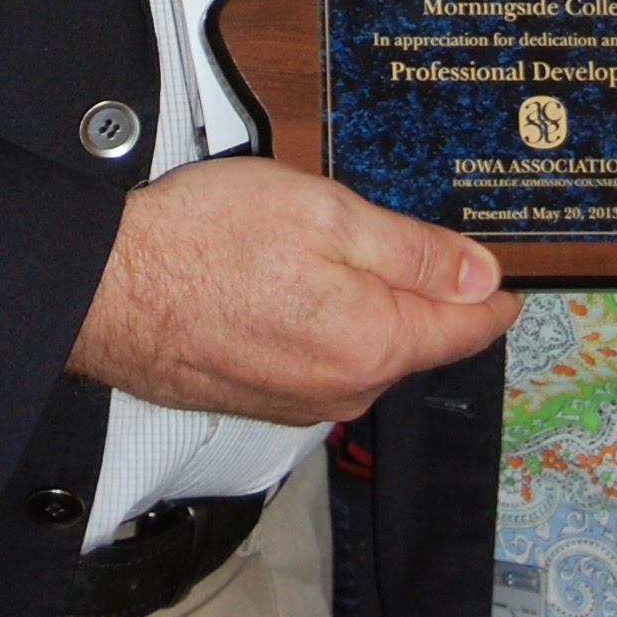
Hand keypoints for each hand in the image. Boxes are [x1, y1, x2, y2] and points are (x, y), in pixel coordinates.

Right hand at [68, 157, 518, 423]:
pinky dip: (318, 325)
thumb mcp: (328, 213)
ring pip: (364, 349)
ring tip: (325, 247)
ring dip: (363, 306)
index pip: (467, 329)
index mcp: (374, 344)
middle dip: (419, 291)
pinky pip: (317, 362)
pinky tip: (283, 283)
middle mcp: (344, 391)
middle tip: (400, 231)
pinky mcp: (259, 399)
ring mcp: (298, 403)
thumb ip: (414, 251)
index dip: (492, 294)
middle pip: (415, 339)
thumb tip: (482, 275)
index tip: (508, 277)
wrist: (107, 287)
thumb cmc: (205, 241)